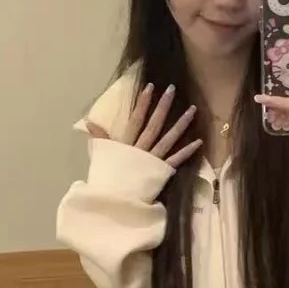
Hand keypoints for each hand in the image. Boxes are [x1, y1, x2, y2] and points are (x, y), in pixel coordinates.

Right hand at [86, 83, 201, 168]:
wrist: (114, 200)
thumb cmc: (108, 177)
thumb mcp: (102, 154)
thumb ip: (99, 137)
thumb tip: (89, 120)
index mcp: (126, 143)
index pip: (135, 119)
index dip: (142, 103)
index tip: (150, 87)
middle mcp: (141, 148)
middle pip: (154, 124)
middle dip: (163, 106)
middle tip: (173, 89)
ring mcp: (153, 159)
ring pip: (169, 138)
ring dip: (181, 124)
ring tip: (193, 110)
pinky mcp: (162, 172)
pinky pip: (177, 160)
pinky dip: (188, 151)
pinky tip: (199, 141)